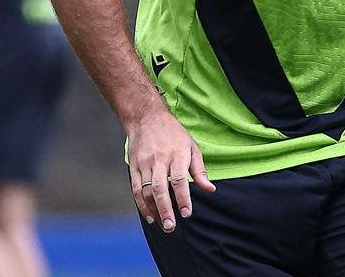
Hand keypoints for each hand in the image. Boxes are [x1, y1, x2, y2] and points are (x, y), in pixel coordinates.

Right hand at [127, 104, 215, 232]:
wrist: (146, 117)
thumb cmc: (173, 134)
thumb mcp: (191, 147)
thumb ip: (200, 171)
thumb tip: (210, 190)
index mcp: (176, 154)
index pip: (179, 179)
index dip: (183, 197)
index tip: (187, 213)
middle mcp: (159, 159)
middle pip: (160, 187)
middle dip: (165, 209)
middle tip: (171, 226)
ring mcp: (145, 163)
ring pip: (147, 190)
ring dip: (153, 210)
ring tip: (162, 224)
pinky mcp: (134, 166)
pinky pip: (136, 189)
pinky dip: (141, 204)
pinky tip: (149, 215)